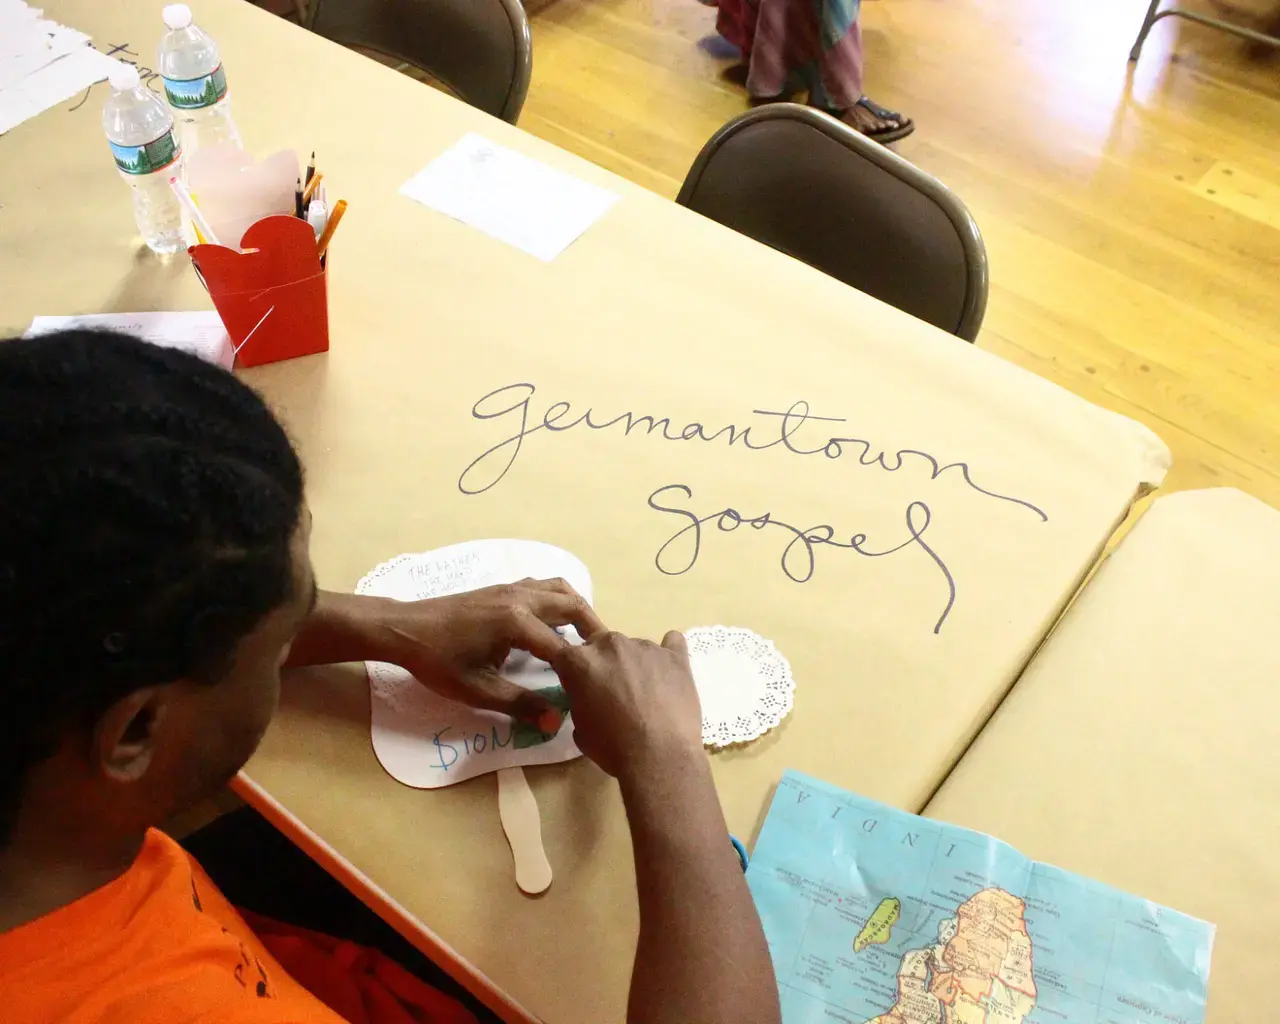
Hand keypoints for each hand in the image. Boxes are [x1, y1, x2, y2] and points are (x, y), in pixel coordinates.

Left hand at [371, 578, 604, 723]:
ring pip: (558, 588)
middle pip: (571, 604)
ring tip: (583, 636)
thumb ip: (519, 704)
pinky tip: (552, 623)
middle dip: (591, 628)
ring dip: (576, 608)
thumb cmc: (437, 661)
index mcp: (517, 622)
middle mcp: (520, 597)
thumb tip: (556, 721)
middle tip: (603, 653)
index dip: (581, 668)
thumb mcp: (478, 690)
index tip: (594, 686)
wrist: (403, 629)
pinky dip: (558, 600)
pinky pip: (542, 586)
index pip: (563, 646)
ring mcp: (510, 587)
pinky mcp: (501, 587)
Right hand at [549, 630, 702, 778]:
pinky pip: (671, 642)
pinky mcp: (675, 655)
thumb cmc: (614, 747)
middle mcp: (611, 644)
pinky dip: (666, 655)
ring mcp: (645, 646)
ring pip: (633, 646)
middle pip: (600, 642)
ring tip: (645, 693)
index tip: (578, 684)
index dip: (569, 668)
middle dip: (602, 662)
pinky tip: (668, 671)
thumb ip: (581, 701)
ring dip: (633, 662)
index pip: (564, 652)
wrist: (659, 756)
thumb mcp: (580, 729)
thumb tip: (591, 697)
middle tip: (611, 690)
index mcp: (581, 661)